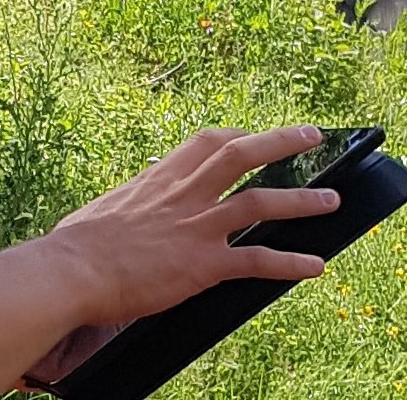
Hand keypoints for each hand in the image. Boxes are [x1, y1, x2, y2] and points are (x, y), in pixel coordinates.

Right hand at [41, 126, 336, 329]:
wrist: (74, 270)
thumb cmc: (79, 245)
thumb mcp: (108, 208)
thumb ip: (129, 202)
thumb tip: (126, 206)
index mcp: (161, 178)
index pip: (208, 142)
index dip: (238, 136)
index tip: (253, 136)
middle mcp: (186, 194)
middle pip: (242, 154)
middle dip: (281, 142)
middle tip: (312, 135)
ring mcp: (198, 226)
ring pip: (261, 202)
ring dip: (302, 201)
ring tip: (331, 202)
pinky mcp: (203, 264)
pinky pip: (256, 260)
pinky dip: (290, 264)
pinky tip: (314, 266)